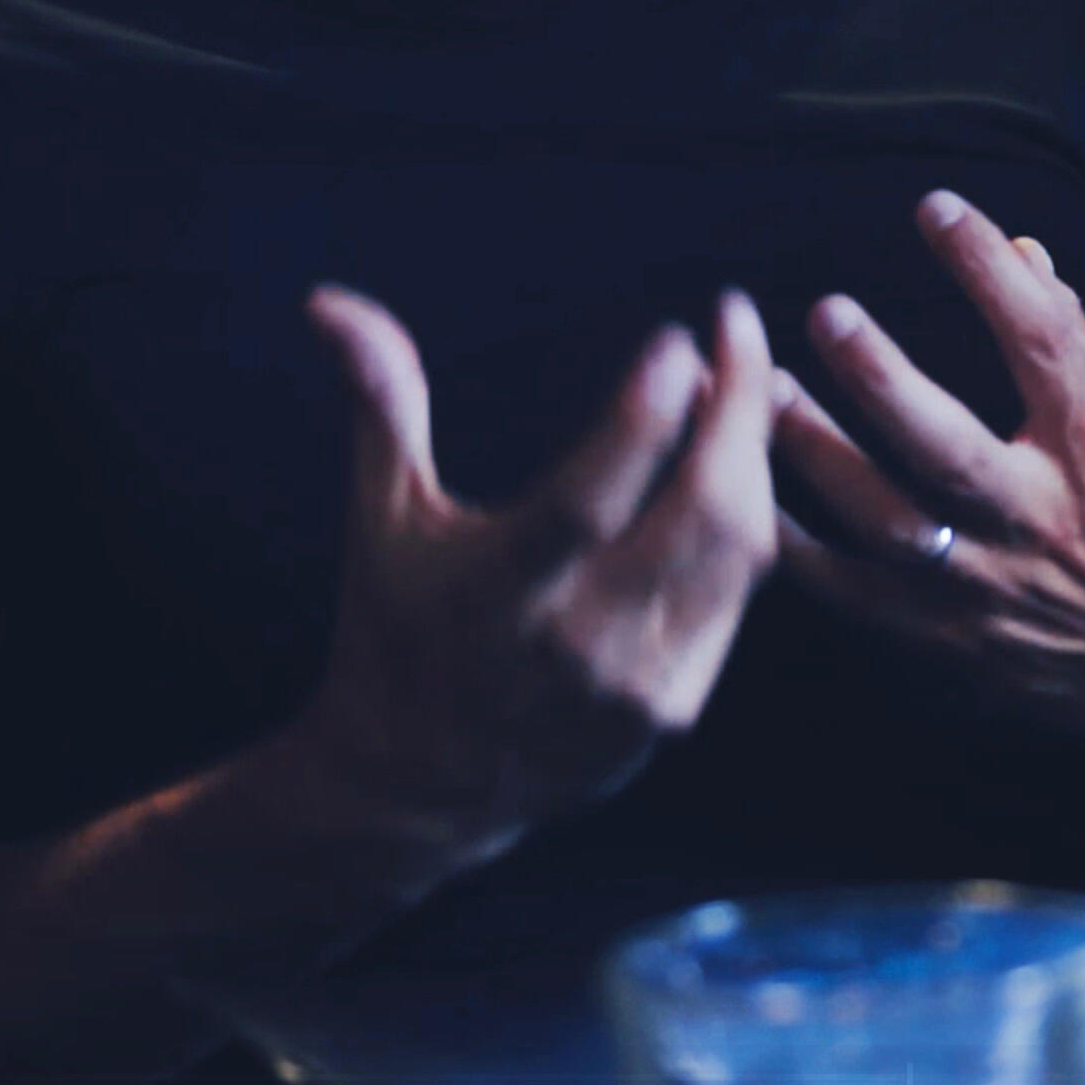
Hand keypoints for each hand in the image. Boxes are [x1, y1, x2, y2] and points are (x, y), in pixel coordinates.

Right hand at [281, 285, 786, 867]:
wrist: (416, 785)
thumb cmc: (395, 626)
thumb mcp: (381, 518)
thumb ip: (381, 402)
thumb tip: (331, 299)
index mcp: (494, 598)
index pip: (586, 503)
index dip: (639, 420)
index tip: (676, 339)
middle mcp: (574, 647)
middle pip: (697, 515)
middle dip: (735, 407)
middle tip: (736, 323)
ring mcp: (635, 686)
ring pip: (740, 549)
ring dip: (753, 452)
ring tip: (743, 377)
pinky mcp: (674, 708)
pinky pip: (740, 594)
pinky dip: (752, 516)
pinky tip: (743, 457)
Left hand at [778, 191, 1084, 775]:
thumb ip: (1076, 340)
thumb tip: (1023, 251)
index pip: (1043, 344)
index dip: (988, 272)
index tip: (937, 208)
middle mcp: (1042, 518)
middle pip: (949, 447)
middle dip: (883, 378)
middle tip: (826, 311)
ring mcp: (989, 585)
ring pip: (889, 522)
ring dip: (821, 455)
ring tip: (764, 393)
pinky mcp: (948, 638)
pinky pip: (858, 594)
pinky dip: (802, 549)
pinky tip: (757, 494)